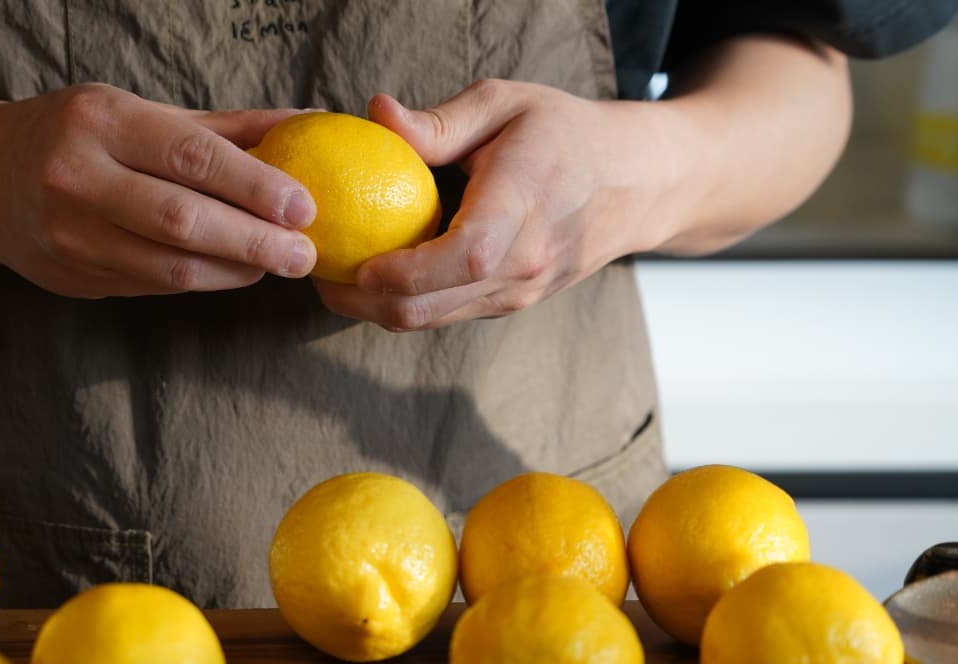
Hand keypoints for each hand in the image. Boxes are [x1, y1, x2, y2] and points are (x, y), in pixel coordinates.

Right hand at [0, 83, 317, 297]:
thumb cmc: (79, 135)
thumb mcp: (140, 113)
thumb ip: (223, 127)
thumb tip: (304, 124)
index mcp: (101, 122)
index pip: (193, 157)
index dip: (256, 187)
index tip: (304, 206)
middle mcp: (78, 178)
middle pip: (183, 221)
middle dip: (255, 242)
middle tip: (304, 254)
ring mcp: (71, 235)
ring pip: (170, 267)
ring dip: (235, 271)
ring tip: (278, 264)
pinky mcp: (75, 277)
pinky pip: (154, 286)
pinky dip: (204, 281)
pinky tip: (235, 271)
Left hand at [314, 80, 678, 329]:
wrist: (639, 183)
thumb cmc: (568, 133)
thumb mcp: (506, 104)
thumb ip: (438, 122)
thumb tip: (374, 115)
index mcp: (523, 207)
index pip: (460, 257)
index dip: (399, 271)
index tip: (350, 260)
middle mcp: (525, 263)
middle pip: (430, 307)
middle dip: (362, 301)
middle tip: (318, 271)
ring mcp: (521, 291)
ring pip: (433, 320)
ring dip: (377, 308)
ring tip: (337, 275)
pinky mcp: (515, 302)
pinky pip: (450, 313)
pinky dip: (408, 303)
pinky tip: (381, 275)